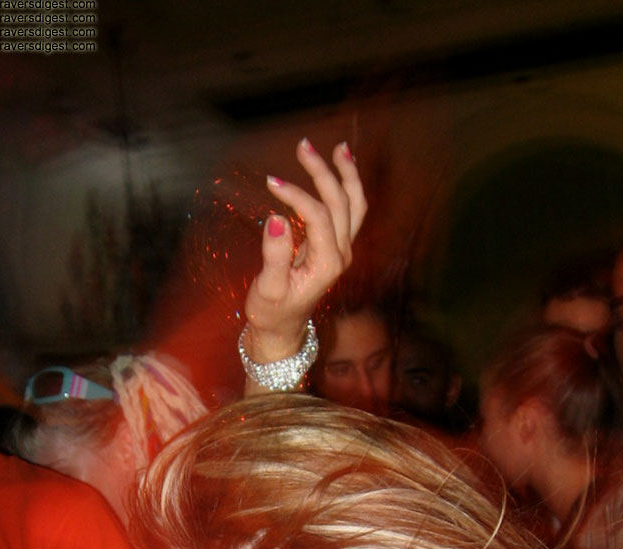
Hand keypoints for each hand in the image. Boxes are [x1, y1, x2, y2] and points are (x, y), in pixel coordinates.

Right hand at [243, 138, 366, 365]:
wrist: (282, 329)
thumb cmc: (272, 312)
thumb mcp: (268, 289)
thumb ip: (274, 256)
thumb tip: (277, 219)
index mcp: (327, 264)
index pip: (318, 216)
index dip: (297, 195)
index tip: (271, 183)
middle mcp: (341, 254)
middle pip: (341, 203)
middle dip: (323, 172)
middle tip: (302, 146)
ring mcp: (342, 250)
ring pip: (354, 205)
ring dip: (347, 174)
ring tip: (338, 148)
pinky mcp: (336, 247)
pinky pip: (350, 212)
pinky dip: (347, 187)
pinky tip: (338, 166)